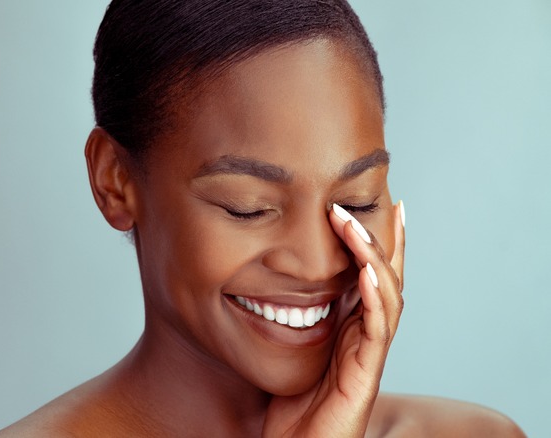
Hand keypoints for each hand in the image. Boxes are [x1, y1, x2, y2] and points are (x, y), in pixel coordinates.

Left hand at [262, 201, 405, 437]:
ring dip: (373, 257)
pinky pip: (377, 331)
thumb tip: (269, 281)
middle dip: (385, 240)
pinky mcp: (363, 377)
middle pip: (387, 280)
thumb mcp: (286, 351)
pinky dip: (376, 298)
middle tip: (388, 201)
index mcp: (348, 331)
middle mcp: (364, 339)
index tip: (373, 205)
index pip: (368, 278)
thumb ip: (290, 320)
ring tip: (354, 224)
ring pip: (386, 297)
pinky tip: (367, 272)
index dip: (374, 244)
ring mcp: (367, 357)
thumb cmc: (288, 409)